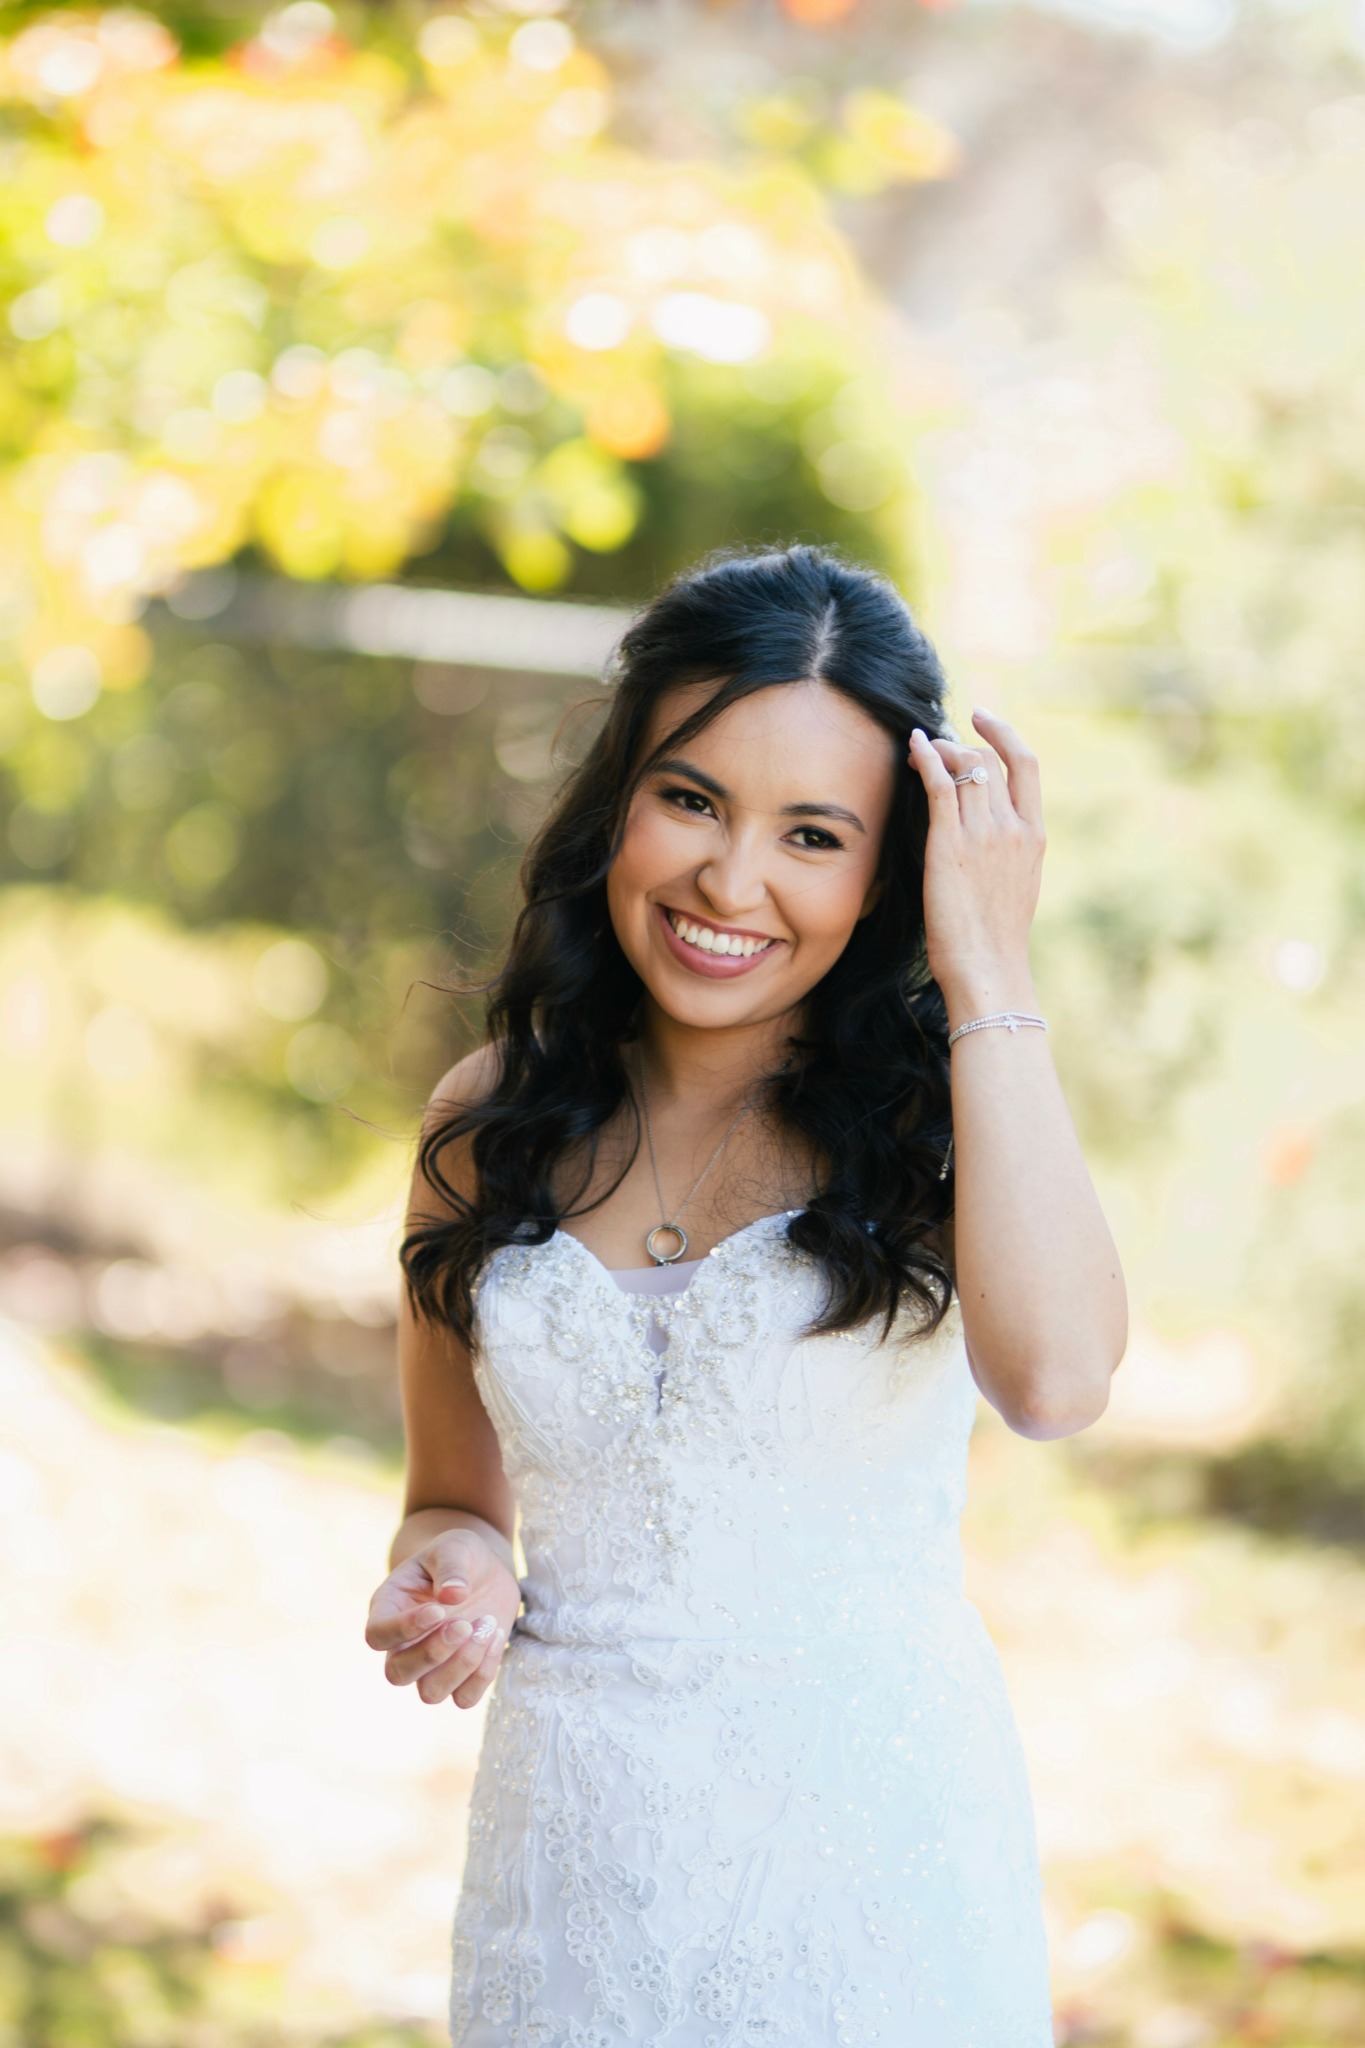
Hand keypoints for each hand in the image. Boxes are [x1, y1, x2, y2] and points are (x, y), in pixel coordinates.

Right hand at [364, 1526, 520, 1710]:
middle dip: (433, 1653)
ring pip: (430, 1693)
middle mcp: (403, 1644)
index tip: (438, 1610)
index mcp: (389, 1608)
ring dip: (462, 1665)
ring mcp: (432, 1665)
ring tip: (487, 1625)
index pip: (377, 1635)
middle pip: (398, 1673)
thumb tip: (453, 1595)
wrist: (484, 1570)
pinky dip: (483, 1674)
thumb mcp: (455, 1547)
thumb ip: (451, 1567)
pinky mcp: (461, 1676)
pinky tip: (496, 1636)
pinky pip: (465, 1698)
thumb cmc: (460, 1555)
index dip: (403, 1630)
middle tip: (465, 1625)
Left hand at [907, 709, 1045, 1008]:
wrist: (989, 969)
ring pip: (965, 767)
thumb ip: (1008, 852)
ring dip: (939, 750)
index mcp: (1034, 835)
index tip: (983, 719)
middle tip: (937, 744)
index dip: (1004, 733)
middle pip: (989, 760)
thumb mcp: (1016, 885)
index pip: (1026, 764)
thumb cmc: (996, 939)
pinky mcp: (950, 845)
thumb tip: (991, 835)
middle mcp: (1012, 828)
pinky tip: (914, 745)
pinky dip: (928, 757)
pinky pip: (941, 785)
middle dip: (961, 743)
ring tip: (919, 751)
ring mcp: (983, 835)